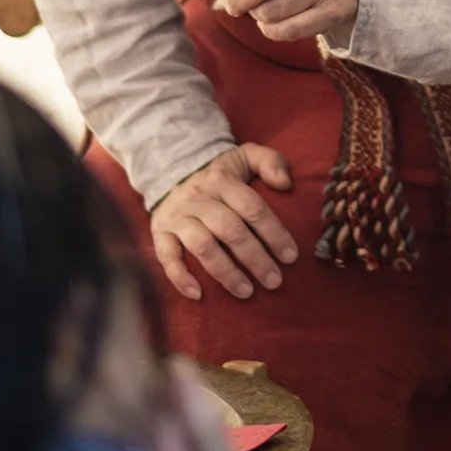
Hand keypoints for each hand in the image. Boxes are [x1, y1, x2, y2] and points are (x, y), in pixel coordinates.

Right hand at [150, 143, 297, 302]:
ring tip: (246, 292)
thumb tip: (286, 183)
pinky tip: (198, 294)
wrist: (170, 170)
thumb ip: (270, 161)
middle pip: (231, 230)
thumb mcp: (245, 156)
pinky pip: (167, 256)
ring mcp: (178, 216)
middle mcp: (199, 197)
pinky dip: (180, 277)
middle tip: (274, 281)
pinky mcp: (160, 231)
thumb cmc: (218, 172)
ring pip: (203, 246)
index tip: (291, 257)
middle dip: (255, 259)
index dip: (274, 233)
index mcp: (223, 180)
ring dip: (225, 272)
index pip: (253, 208)